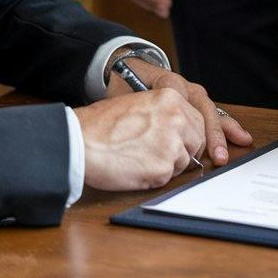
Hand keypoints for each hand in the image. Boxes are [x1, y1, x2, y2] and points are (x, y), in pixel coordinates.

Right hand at [75, 88, 204, 190]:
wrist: (79, 140)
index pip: (197, 121)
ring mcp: (172, 143)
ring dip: (167, 166)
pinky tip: (134, 169)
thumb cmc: (100, 125)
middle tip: (162, 158)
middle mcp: (177, 118)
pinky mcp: (163, 168)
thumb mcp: (138, 104)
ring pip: (183, 162)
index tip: (182, 144)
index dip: (189, 136)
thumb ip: (163, 115)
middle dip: (183, 152)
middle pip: (196, 142)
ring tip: (139, 160)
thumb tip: (178, 132)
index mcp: (172, 98)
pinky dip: (153, 178)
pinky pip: (167, 178)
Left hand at [107, 60, 252, 165]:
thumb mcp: (122, 92)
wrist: (129, 70)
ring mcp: (193, 95)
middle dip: (211, 131)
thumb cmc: (125, 85)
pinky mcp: (196, 103)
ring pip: (211, 111)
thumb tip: (135, 129)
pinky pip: (214, 115)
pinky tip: (241, 137)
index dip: (179, 116)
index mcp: (165, 81)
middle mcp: (184, 87)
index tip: (182, 138)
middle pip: (202, 107)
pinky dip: (226, 127)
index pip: (176, 95)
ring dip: (223, 130)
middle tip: (217, 153)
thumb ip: (130, 107)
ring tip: (239, 143)